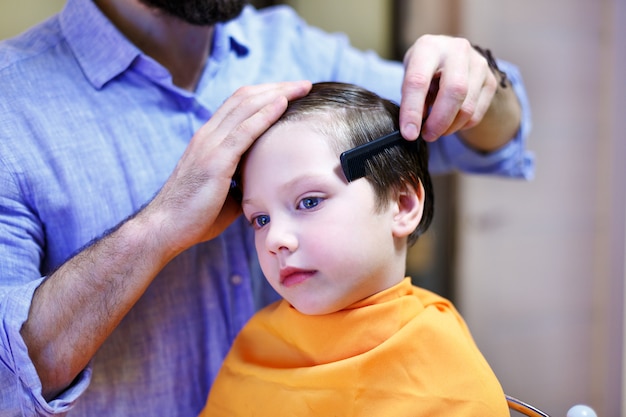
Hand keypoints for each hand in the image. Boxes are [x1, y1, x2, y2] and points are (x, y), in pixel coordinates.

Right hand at [148, 81, 311, 254]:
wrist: (165, 228)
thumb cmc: (195, 216)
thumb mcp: (225, 193)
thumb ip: (243, 182)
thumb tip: (264, 186)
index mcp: (209, 140)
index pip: (239, 105)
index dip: (266, 95)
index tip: (291, 93)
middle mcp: (208, 135)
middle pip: (245, 98)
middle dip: (277, 88)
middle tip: (303, 84)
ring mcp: (209, 145)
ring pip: (246, 107)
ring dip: (277, 94)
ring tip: (302, 87)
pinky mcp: (215, 161)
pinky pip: (244, 130)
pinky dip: (265, 114)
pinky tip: (283, 104)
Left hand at [399, 34, 497, 142]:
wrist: (449, 56)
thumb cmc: (423, 69)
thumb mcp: (409, 77)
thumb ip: (410, 98)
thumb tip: (414, 128)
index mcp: (428, 47)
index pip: (419, 81)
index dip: (412, 111)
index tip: (409, 134)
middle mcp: (457, 50)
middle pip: (454, 91)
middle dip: (439, 121)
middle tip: (427, 136)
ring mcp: (478, 63)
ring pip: (467, 106)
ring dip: (450, 127)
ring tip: (436, 130)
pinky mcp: (490, 79)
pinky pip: (477, 113)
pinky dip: (462, 125)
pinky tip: (451, 123)